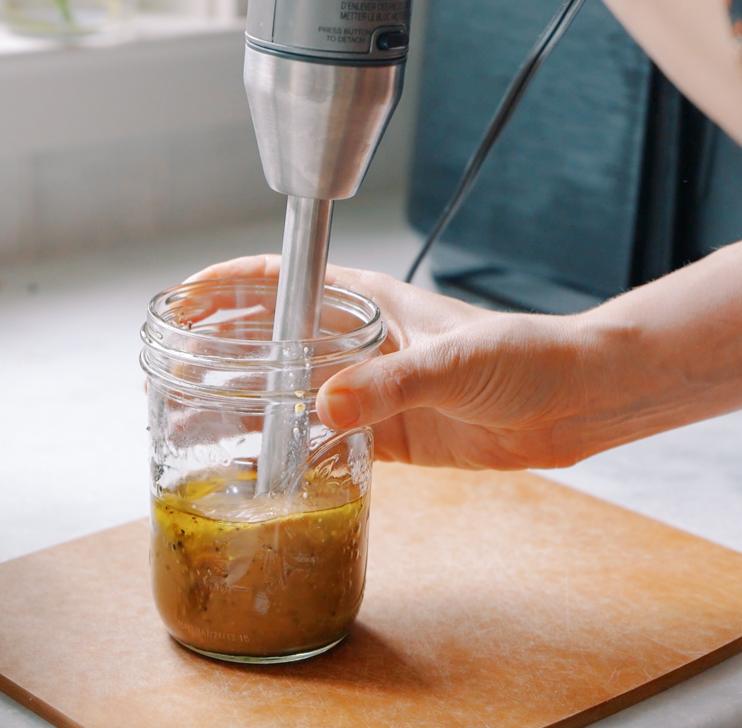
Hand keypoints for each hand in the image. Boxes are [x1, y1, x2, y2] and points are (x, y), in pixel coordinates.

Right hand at [187, 216, 741, 471]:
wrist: (572, 400)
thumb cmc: (525, 354)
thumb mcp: (454, 360)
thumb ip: (390, 383)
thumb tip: (328, 406)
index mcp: (369, 301)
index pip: (282, 279)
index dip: (227, 286)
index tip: (184, 300)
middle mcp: (359, 341)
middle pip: (272, 334)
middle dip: (220, 344)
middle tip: (169, 366)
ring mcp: (369, 387)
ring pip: (287, 387)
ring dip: (244, 398)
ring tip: (192, 415)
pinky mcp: (386, 432)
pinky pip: (320, 438)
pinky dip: (287, 445)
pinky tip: (259, 462)